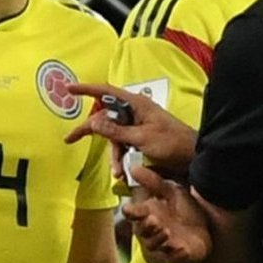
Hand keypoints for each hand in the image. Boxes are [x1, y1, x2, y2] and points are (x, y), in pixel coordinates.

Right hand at [63, 82, 197, 175]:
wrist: (194, 158)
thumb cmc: (173, 143)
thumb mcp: (142, 139)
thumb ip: (116, 131)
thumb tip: (93, 122)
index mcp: (136, 104)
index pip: (106, 92)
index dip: (86, 89)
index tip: (68, 89)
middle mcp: (135, 112)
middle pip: (105, 118)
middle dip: (92, 132)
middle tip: (70, 139)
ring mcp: (138, 126)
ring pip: (114, 137)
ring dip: (113, 155)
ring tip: (118, 171)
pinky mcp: (141, 140)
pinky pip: (124, 146)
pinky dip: (122, 158)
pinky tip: (123, 173)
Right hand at [121, 159, 212, 262]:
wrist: (207, 229)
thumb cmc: (184, 211)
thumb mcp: (171, 192)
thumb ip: (154, 182)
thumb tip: (134, 168)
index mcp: (147, 215)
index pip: (133, 214)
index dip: (131, 212)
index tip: (129, 209)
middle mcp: (151, 231)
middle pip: (141, 231)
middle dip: (145, 226)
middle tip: (153, 220)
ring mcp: (162, 246)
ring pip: (153, 245)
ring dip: (158, 239)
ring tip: (166, 231)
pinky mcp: (175, 258)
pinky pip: (171, 259)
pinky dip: (176, 256)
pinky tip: (182, 249)